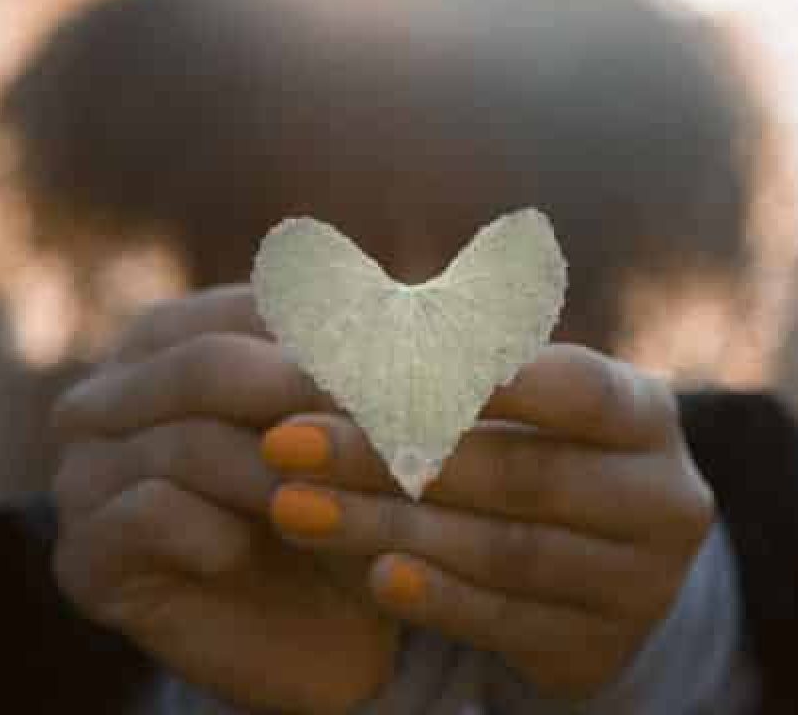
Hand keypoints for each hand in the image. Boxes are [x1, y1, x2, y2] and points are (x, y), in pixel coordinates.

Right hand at [52, 285, 398, 714]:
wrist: (313, 626)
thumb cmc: (336, 501)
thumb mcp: (352, 425)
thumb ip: (349, 360)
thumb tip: (383, 302)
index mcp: (173, 337)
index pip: (243, 311)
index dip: (325, 338)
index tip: (403, 364)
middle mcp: (117, 392)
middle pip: (207, 365)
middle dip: (302, 397)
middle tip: (382, 427)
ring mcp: (88, 469)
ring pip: (187, 442)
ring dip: (278, 475)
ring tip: (340, 502)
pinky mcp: (86, 551)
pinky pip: (150, 514)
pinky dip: (216, 529)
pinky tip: (250, 548)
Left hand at [260, 344, 714, 698]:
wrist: (596, 550)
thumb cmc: (537, 442)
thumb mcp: (517, 397)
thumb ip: (453, 357)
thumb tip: (340, 306)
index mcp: (643, 413)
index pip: (571, 387)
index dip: (478, 378)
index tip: (369, 367)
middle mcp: (660, 495)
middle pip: (521, 474)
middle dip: (394, 456)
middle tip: (289, 442)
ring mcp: (640, 579)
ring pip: (507, 552)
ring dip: (390, 527)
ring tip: (295, 507)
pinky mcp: (601, 643)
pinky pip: (509, 621)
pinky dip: (437, 597)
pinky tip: (373, 573)